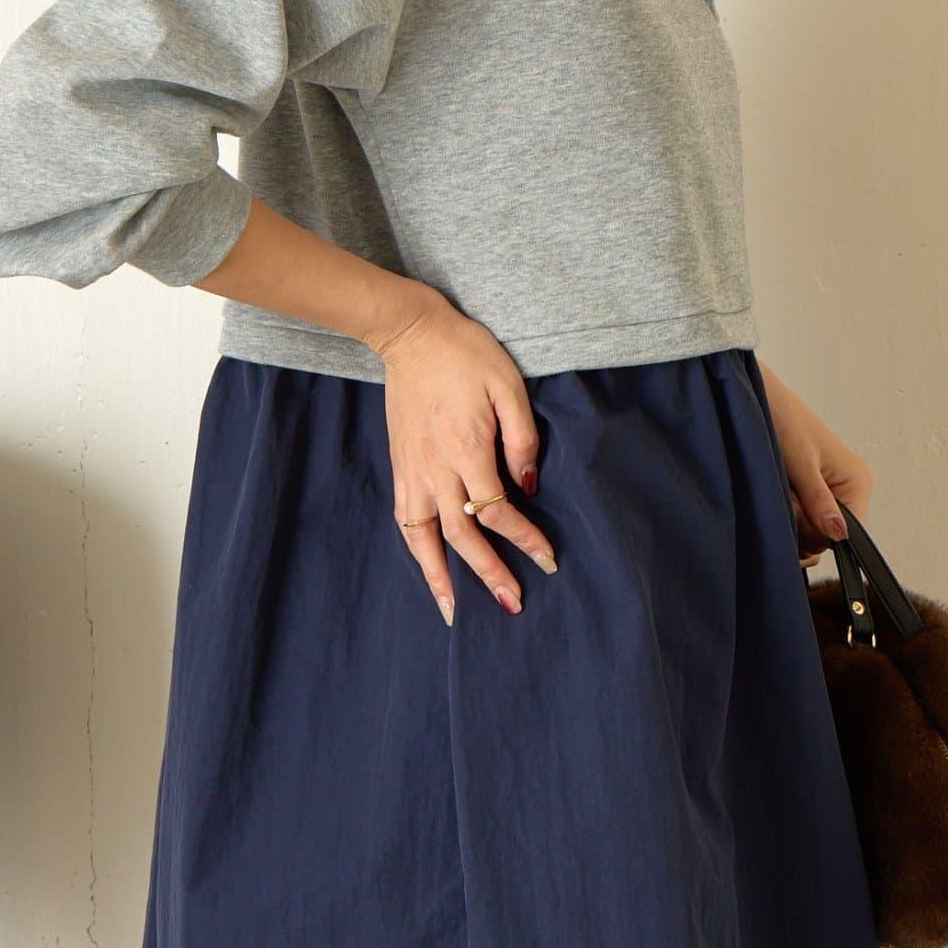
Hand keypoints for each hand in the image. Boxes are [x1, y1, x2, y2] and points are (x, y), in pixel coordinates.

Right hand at [371, 288, 558, 623]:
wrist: (411, 335)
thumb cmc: (466, 355)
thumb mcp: (508, 386)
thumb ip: (522, 439)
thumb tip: (530, 487)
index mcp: (466, 449)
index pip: (496, 512)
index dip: (523, 539)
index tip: (546, 559)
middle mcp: (435, 469)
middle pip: (462, 537)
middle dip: (489, 574)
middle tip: (513, 603)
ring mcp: (412, 470)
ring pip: (423, 538)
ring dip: (440, 578)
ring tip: (453, 612)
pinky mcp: (400, 467)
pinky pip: (405, 519)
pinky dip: (416, 550)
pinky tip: (428, 568)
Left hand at [755, 359, 874, 568]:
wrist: (760, 399)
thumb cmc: (784, 420)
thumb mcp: (800, 465)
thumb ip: (818, 502)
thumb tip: (839, 535)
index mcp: (858, 482)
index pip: (849, 534)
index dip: (819, 532)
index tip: (796, 511)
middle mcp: (851, 489)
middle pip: (829, 535)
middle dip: (801, 523)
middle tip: (783, 493)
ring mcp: (832, 491)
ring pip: (813, 529)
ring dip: (791, 517)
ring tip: (779, 487)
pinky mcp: (814, 491)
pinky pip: (804, 517)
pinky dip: (787, 511)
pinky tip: (778, 492)